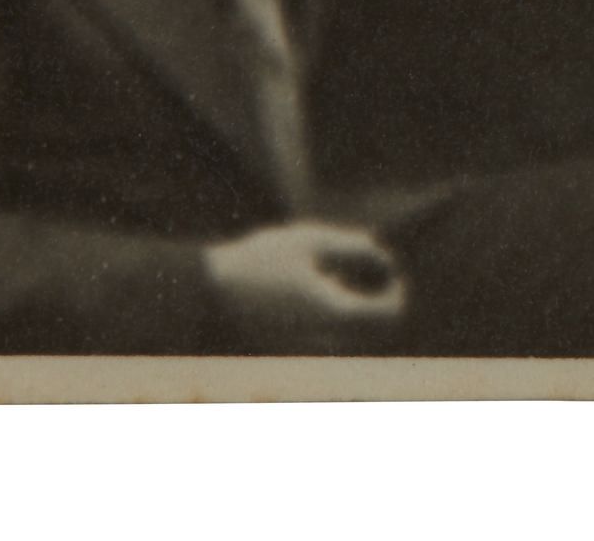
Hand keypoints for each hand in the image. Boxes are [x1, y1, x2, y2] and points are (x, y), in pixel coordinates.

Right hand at [202, 219, 408, 347]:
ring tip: (330, 275)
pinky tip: (309, 290)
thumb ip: (356, 248)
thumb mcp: (311, 241)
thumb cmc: (255, 262)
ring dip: (353, 307)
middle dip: (377, 298)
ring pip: (350, 335)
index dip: (396, 287)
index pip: (390, 314)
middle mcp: (323, 343)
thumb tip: (387, 260)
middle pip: (374, 330)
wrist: (198, 295)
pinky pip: (326, 339)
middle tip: (362, 267)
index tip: (385, 264)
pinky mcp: (289, 353)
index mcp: (333, 314)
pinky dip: (330, 316)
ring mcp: (305, 352)